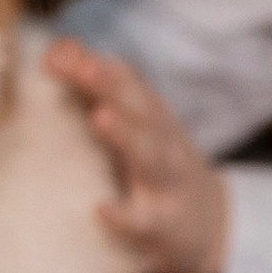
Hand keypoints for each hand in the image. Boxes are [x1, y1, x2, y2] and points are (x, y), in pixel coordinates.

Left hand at [46, 39, 229, 272]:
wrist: (211, 223)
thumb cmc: (161, 168)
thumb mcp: (142, 126)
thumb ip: (103, 89)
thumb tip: (61, 47)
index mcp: (154, 122)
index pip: (128, 88)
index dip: (98, 68)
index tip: (63, 49)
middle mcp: (164, 145)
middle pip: (141, 112)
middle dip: (113, 88)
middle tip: (84, 68)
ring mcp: (166, 184)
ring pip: (149, 157)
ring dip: (126, 135)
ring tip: (100, 117)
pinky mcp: (161, 225)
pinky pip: (143, 221)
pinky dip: (123, 215)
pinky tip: (101, 209)